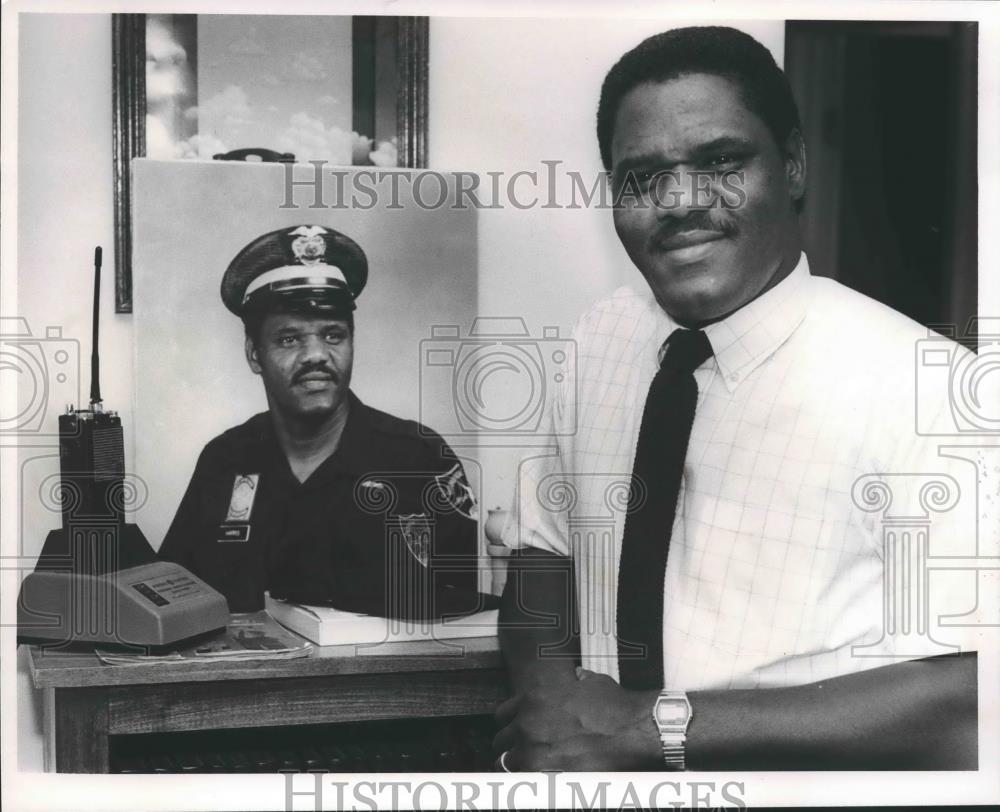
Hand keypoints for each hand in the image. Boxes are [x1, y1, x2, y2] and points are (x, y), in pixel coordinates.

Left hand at [493, 666, 660, 770]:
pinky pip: (521, 781)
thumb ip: (572, 682)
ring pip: (506, 763)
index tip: (516, 731)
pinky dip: (527, 781)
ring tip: (527, 768)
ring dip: (515, 765)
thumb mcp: (588, 682)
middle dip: (511, 746)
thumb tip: (575, 679)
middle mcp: (529, 723)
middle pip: (501, 740)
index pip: (502, 715)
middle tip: (523, 752)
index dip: (511, 724)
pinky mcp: (546, 774)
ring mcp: (535, 750)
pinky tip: (538, 779)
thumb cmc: (615, 707)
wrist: (634, 730)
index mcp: (534, 699)